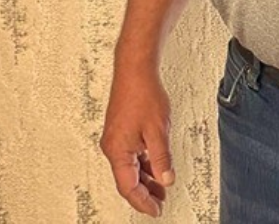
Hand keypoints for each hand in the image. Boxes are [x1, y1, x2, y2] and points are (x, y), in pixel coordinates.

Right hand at [100, 61, 175, 217]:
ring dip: (145, 178)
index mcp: (117, 150)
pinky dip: (142, 164)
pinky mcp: (119, 130)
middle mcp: (112, 146)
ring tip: (161, 186)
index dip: (143, 202)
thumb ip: (162, 160)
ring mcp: (115, 138)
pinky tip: (155, 166)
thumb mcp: (158, 131)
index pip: (129, 187)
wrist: (134, 68)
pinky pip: (130, 155)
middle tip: (160, 202)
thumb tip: (166, 179)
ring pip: (129, 168)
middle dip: (145, 192)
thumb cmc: (142, 93)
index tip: (156, 210)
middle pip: (127, 180)